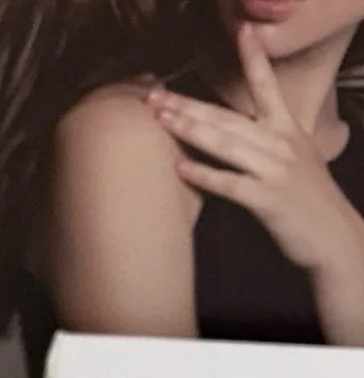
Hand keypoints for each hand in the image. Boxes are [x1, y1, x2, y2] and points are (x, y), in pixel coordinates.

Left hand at [148, 24, 363, 276]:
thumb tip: (232, 133)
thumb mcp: (293, 160)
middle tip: (155, 95)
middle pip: (229, 117)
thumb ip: (265, 143)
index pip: (266, 86)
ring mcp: (276, 169)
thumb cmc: (306, 200)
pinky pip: (230, 184)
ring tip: (161, 120)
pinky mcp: (268, 199)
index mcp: (287, 129)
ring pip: (227, 144)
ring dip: (191, 130)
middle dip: (189, 104)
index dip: (253, 58)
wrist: (333, 236)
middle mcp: (281, 143)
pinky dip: (205, 175)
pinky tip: (180, 168)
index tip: (241, 30)